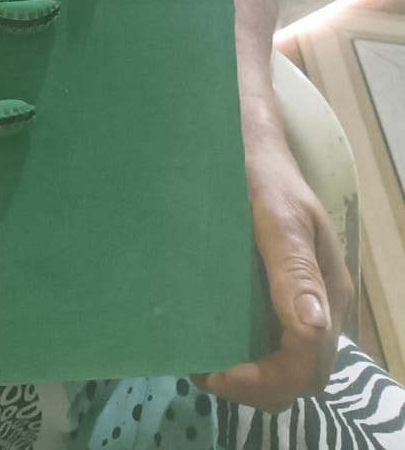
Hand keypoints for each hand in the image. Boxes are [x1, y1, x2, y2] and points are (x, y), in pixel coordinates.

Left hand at [192, 133, 353, 411]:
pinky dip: (243, 355)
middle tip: (204, 375)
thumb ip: (294, 267)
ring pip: (285, 360)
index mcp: (327, 291)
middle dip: (256, 388)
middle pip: (301, 373)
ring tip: (202, 365)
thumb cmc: (260, 172)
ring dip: (249, 377)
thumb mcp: (277, 214)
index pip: (309, 363)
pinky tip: (207, 342)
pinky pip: (268, 337)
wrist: (247, 142)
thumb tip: (312, 329)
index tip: (218, 375)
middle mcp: (317, 304)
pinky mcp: (272, 291)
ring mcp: (296, 299)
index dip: (266, 381)